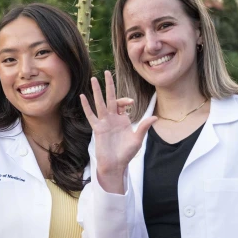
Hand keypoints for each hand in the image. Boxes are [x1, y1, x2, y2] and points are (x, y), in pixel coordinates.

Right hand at [80, 71, 155, 192]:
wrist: (115, 164)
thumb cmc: (126, 153)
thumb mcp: (137, 139)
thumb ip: (143, 127)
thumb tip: (155, 117)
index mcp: (122, 119)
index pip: (122, 104)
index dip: (126, 100)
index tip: (130, 103)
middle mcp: (112, 118)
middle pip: (110, 98)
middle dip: (109, 85)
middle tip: (107, 72)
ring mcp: (104, 122)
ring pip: (99, 103)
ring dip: (96, 91)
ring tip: (93, 79)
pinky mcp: (97, 128)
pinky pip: (91, 115)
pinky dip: (86, 106)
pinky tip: (82, 97)